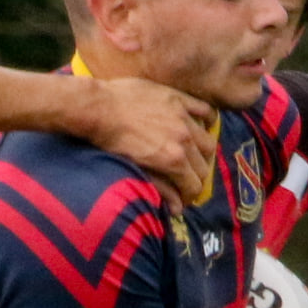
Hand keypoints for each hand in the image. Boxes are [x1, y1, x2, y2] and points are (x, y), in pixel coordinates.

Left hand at [79, 78, 218, 202]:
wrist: (99, 108)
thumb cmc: (111, 143)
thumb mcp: (135, 170)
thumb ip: (161, 188)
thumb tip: (178, 209)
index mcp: (173, 160)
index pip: (195, 186)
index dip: (189, 196)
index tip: (183, 197)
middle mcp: (184, 139)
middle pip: (203, 167)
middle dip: (196, 178)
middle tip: (185, 179)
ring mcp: (184, 117)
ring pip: (208, 141)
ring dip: (203, 154)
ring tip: (194, 156)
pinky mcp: (179, 99)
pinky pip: (205, 110)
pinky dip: (208, 121)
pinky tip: (202, 126)